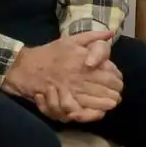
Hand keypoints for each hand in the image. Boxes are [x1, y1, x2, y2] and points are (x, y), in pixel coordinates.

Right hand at [2, 29, 123, 120]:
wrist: (26, 67)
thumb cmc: (50, 53)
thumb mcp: (71, 40)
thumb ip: (92, 37)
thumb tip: (110, 33)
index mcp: (82, 59)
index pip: (106, 72)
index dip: (116, 79)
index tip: (120, 82)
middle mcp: (77, 74)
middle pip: (102, 86)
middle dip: (113, 92)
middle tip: (118, 96)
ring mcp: (69, 88)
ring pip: (92, 98)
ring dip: (105, 103)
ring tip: (112, 104)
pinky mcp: (59, 100)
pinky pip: (78, 109)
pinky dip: (89, 112)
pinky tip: (98, 113)